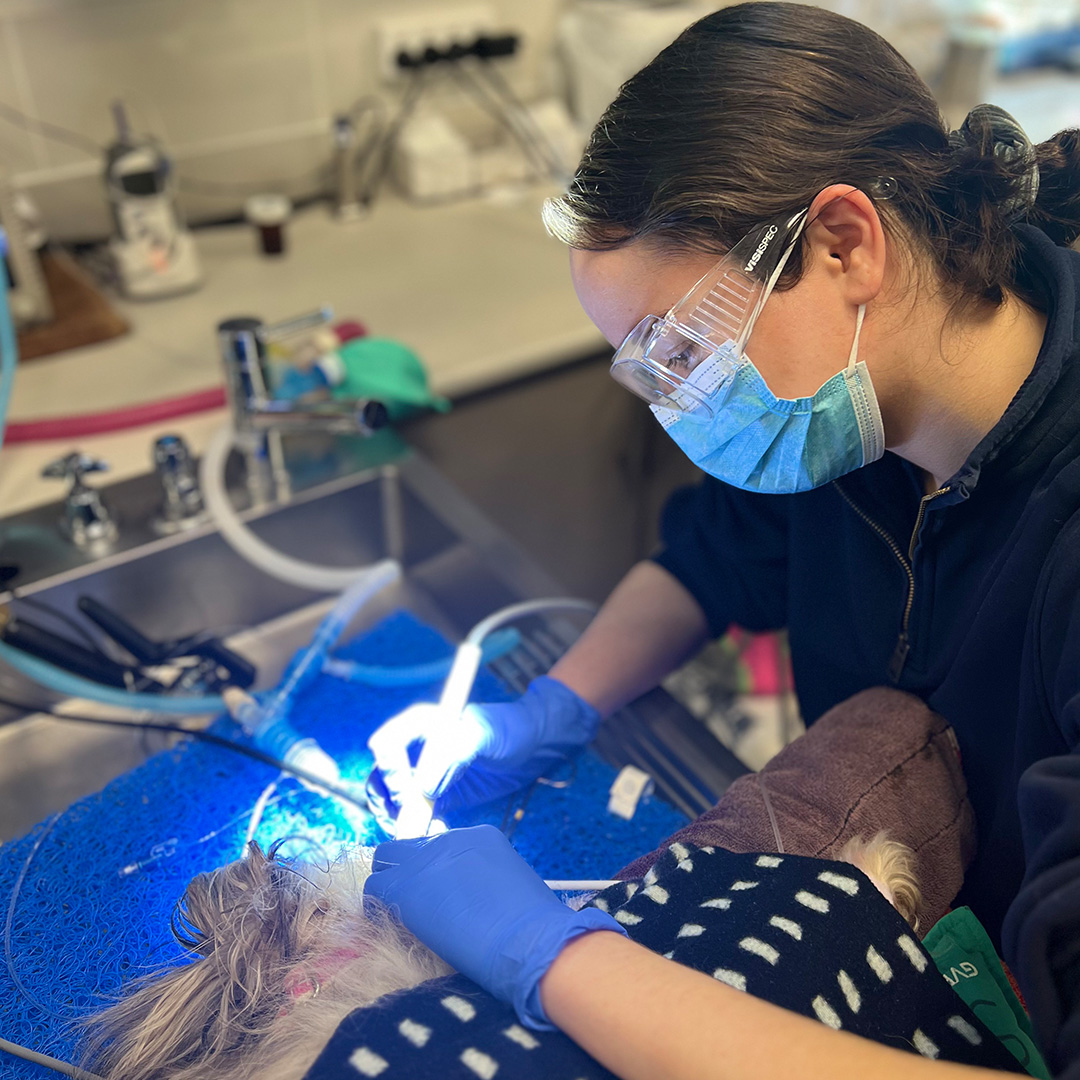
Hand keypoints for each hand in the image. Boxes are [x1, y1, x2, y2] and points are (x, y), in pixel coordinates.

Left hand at [364, 824, 623, 1028]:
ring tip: (394, 914)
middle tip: (410, 903)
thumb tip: (473, 898)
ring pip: (385, 861)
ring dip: (387, 884)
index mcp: (480, 837)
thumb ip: (486, 882)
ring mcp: (426, 859)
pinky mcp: (406, 885)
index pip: (440, 847)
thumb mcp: (512, 887)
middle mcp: (450, 840)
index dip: (435, 871)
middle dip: (404, 869)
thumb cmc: (534, 926)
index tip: (438, 895)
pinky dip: (376, 906)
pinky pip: (375, 889)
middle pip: (407, 847)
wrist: (529, 941)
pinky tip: (385, 925)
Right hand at [366, 676, 599, 820]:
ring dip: (401, 821)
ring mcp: (423, 775)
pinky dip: (418, 829)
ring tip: (425, 834)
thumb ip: (456, 752)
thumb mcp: (486, 734)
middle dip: (390, 803)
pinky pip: (414, 816)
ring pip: (392, 801)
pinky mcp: (435, 797)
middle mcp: (415, 749)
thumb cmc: (510, 729)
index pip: (387, 745)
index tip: (408, 793)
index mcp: (421, 724)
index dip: (391, 770)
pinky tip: (436, 836)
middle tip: (412, 823)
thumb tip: (422, 786)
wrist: (532, 745)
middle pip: (382, 778)